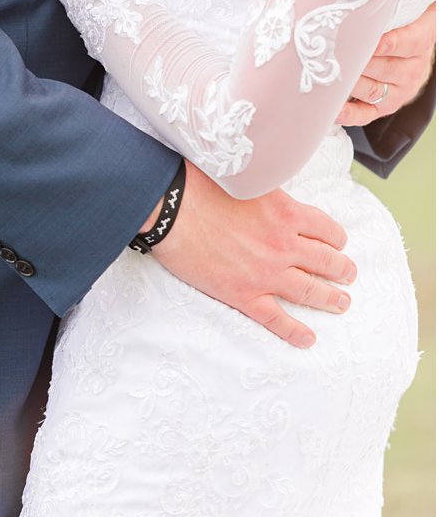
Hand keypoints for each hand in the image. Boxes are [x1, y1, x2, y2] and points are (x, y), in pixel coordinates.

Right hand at [150, 162, 355, 348]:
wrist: (168, 208)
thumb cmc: (198, 186)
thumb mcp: (244, 178)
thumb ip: (265, 190)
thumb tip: (267, 186)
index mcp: (286, 213)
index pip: (327, 229)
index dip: (336, 238)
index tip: (336, 243)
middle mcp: (284, 244)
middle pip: (327, 262)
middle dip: (342, 270)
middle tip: (348, 275)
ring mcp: (266, 273)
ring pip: (310, 291)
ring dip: (331, 299)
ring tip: (341, 303)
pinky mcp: (243, 294)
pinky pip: (277, 318)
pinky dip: (294, 331)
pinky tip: (308, 338)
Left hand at [337, 1, 435, 125]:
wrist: (415, 56)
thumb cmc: (401, 28)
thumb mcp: (406, 15)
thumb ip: (390, 7)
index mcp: (419, 43)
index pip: (404, 42)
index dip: (383, 42)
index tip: (362, 39)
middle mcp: (413, 69)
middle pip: (382, 67)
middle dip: (355, 61)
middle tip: (329, 54)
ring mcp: (399, 91)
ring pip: (370, 89)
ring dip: (346, 83)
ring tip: (324, 75)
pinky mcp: (386, 107)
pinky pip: (366, 114)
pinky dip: (347, 114)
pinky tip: (331, 109)